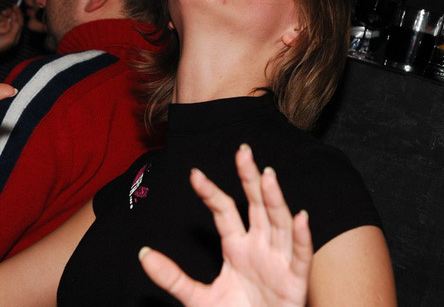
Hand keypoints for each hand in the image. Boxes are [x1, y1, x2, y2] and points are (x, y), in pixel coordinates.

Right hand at [0, 5, 23, 52]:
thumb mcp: (10, 38)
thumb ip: (16, 27)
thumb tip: (15, 16)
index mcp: (15, 35)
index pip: (19, 21)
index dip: (18, 13)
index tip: (14, 6)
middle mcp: (8, 31)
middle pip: (11, 17)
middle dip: (7, 15)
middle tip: (3, 12)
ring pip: (1, 17)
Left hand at [139, 144, 312, 306]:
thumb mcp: (197, 298)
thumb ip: (172, 277)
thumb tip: (143, 255)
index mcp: (236, 247)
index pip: (224, 211)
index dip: (211, 192)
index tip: (194, 174)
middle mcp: (258, 247)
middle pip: (255, 206)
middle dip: (250, 179)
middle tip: (243, 151)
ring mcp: (277, 261)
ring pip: (278, 224)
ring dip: (274, 200)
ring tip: (267, 176)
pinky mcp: (294, 281)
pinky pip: (299, 256)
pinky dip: (300, 238)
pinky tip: (299, 217)